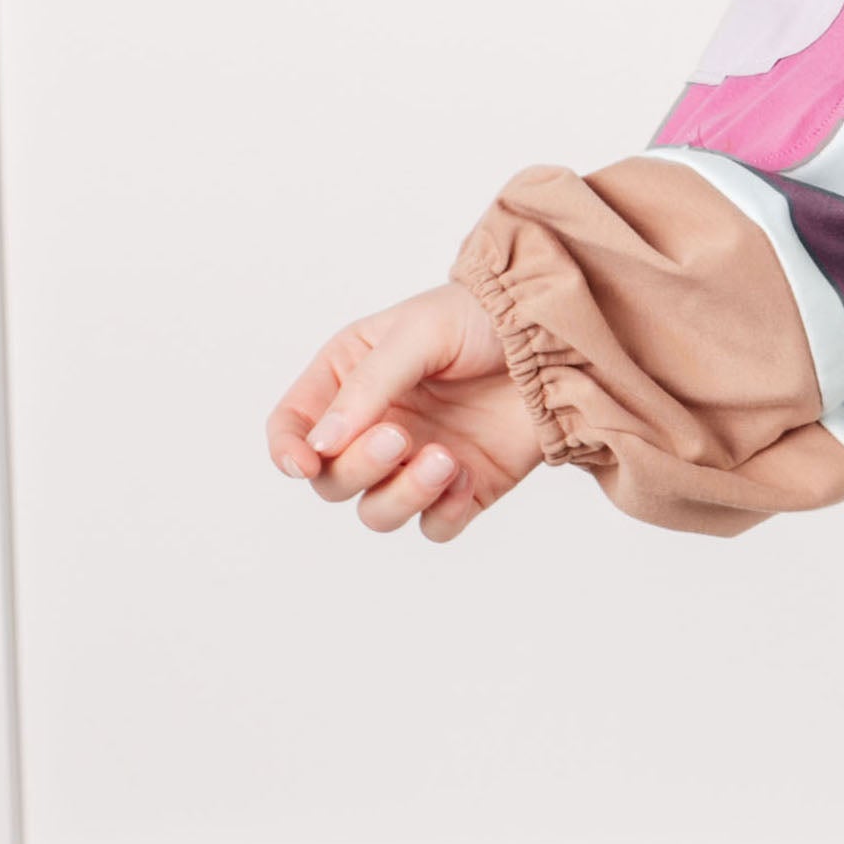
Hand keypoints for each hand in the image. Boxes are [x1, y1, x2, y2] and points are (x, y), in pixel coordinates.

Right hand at [266, 284, 545, 542]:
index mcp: (347, 380)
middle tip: (400, 438)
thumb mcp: (417, 333)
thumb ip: (367, 387)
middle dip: (359, 467)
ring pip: (378, 512)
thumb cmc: (480, 317)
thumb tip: (322, 445)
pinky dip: (445, 512)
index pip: (292, 427)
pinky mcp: (463, 488)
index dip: (287, 451)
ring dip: (403, 496)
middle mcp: (374, 426)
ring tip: (445, 459)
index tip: (306, 463)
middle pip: (333, 480)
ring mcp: (417, 462)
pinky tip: (468, 476)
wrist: (555, 335)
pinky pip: (435, 526)